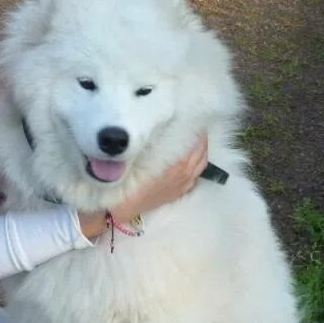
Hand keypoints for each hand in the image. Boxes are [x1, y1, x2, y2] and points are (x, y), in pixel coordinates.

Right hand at [78, 134, 208, 240]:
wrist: (121, 208)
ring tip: (193, 135)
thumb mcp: (135, 157)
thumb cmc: (126, 181)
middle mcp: (186, 174)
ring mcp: (184, 184)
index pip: (195, 140)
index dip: (195, 126)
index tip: (190, 114)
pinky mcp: (180, 192)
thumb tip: (156, 125)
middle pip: (202, 149)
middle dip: (199, 134)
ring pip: (201, 161)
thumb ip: (149, 143)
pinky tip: (190, 156)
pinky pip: (197, 173)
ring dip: (200, 148)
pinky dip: (198, 161)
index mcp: (178, 165)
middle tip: (192, 121)